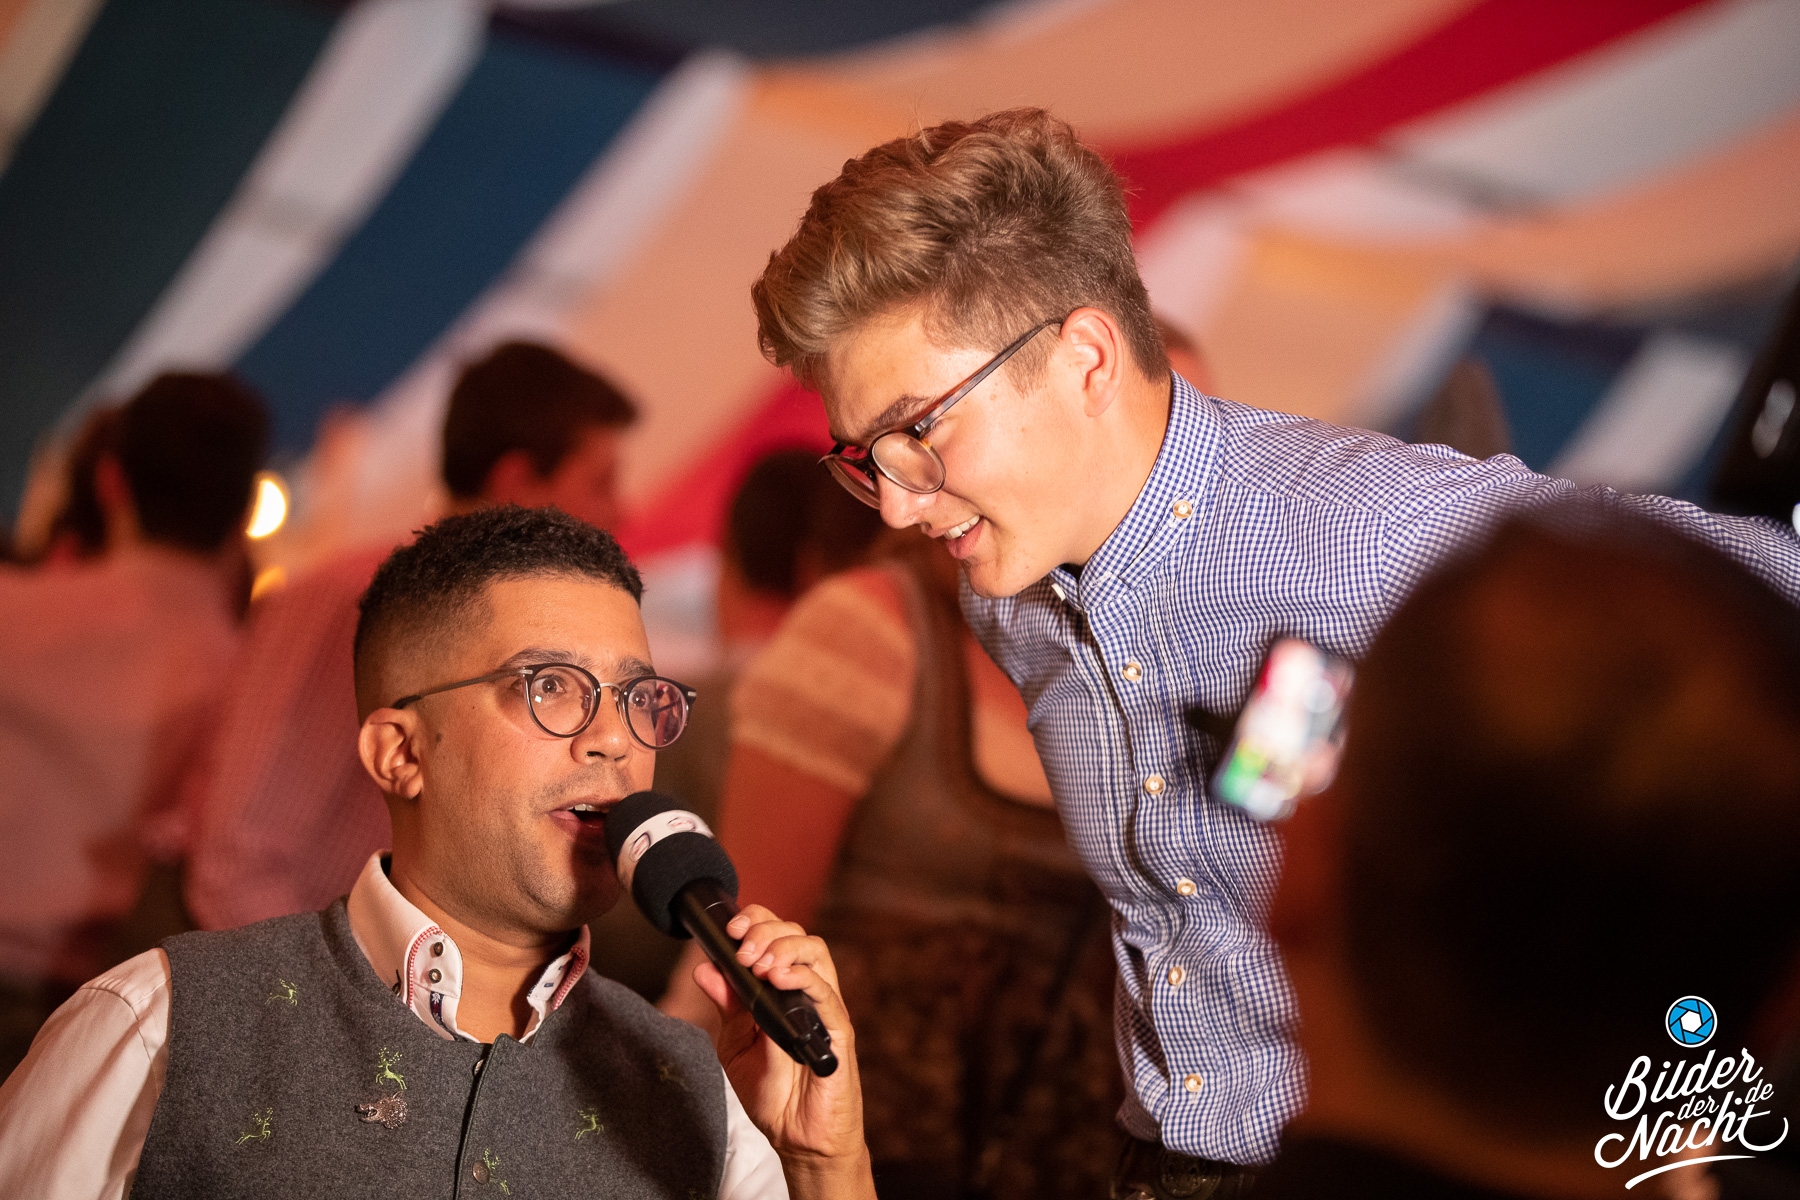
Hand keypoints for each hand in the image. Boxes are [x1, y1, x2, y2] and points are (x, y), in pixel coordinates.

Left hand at [693, 904, 874, 1199]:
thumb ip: (727, 1006)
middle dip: (766, 931)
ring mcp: (825, 1009)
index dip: (757, 921)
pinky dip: (803, 978)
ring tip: (759, 964)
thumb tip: (704, 968)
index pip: (777, 935)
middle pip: (798, 934)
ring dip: (785, 947)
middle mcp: (806, 991)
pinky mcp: (838, 1032)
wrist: (795, 1137)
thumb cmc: (772, 1092)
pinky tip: (778, 980)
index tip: (730, 930)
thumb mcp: (736, 1045)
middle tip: (742, 951)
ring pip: (817, 952)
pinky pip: (827, 994)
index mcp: (782, 988)